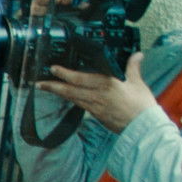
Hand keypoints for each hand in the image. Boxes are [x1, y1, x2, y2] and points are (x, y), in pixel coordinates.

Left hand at [35, 52, 154, 132]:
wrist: (143, 127)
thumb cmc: (142, 105)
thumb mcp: (138, 83)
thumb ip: (133, 67)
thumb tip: (137, 54)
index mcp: (108, 85)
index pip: (81, 78)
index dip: (66, 74)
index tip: (54, 69)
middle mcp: (97, 96)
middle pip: (71, 90)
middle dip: (53, 86)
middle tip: (38, 82)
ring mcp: (95, 107)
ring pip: (72, 98)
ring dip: (58, 92)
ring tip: (45, 87)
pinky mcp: (96, 115)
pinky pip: (79, 105)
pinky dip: (70, 99)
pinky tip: (64, 96)